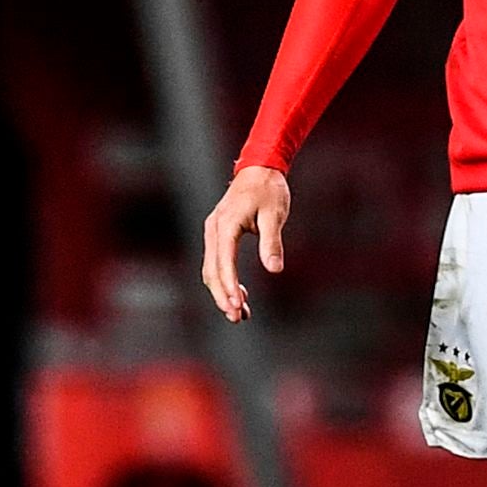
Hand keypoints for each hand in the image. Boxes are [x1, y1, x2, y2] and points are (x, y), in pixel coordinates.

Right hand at [200, 164, 291, 322]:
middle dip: (223, 296)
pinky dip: (225, 281)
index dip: (229, 286)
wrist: (260, 168)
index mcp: (225, 225)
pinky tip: (241, 296)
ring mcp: (214, 232)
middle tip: (238, 318)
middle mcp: (214, 230)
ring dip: (223, 292)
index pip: (224, 262)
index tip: (238, 306)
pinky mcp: (218, 235)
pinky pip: (217, 263)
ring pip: (211, 270)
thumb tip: (275, 270)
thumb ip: (272, 242)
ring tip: (240, 314)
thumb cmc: (269, 190)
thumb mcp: (274, 215)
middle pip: (212, 271)